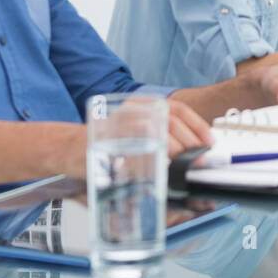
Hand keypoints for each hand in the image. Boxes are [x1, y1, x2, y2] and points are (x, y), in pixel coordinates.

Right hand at [61, 98, 211, 178]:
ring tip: (180, 169)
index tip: (210, 142)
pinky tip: (157, 172)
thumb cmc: (106, 144)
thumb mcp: (136, 133)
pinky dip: (149, 163)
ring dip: (173, 154)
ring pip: (157, 135)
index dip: (197, 125)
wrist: (67, 147)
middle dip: (189, 144)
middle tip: (197, 162)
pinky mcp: (109, 141)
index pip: (177, 109)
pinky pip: (135, 151)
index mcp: (142, 105)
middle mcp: (133, 110)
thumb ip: (160, 136)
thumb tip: (192, 150)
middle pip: (171, 122)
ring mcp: (120, 124)